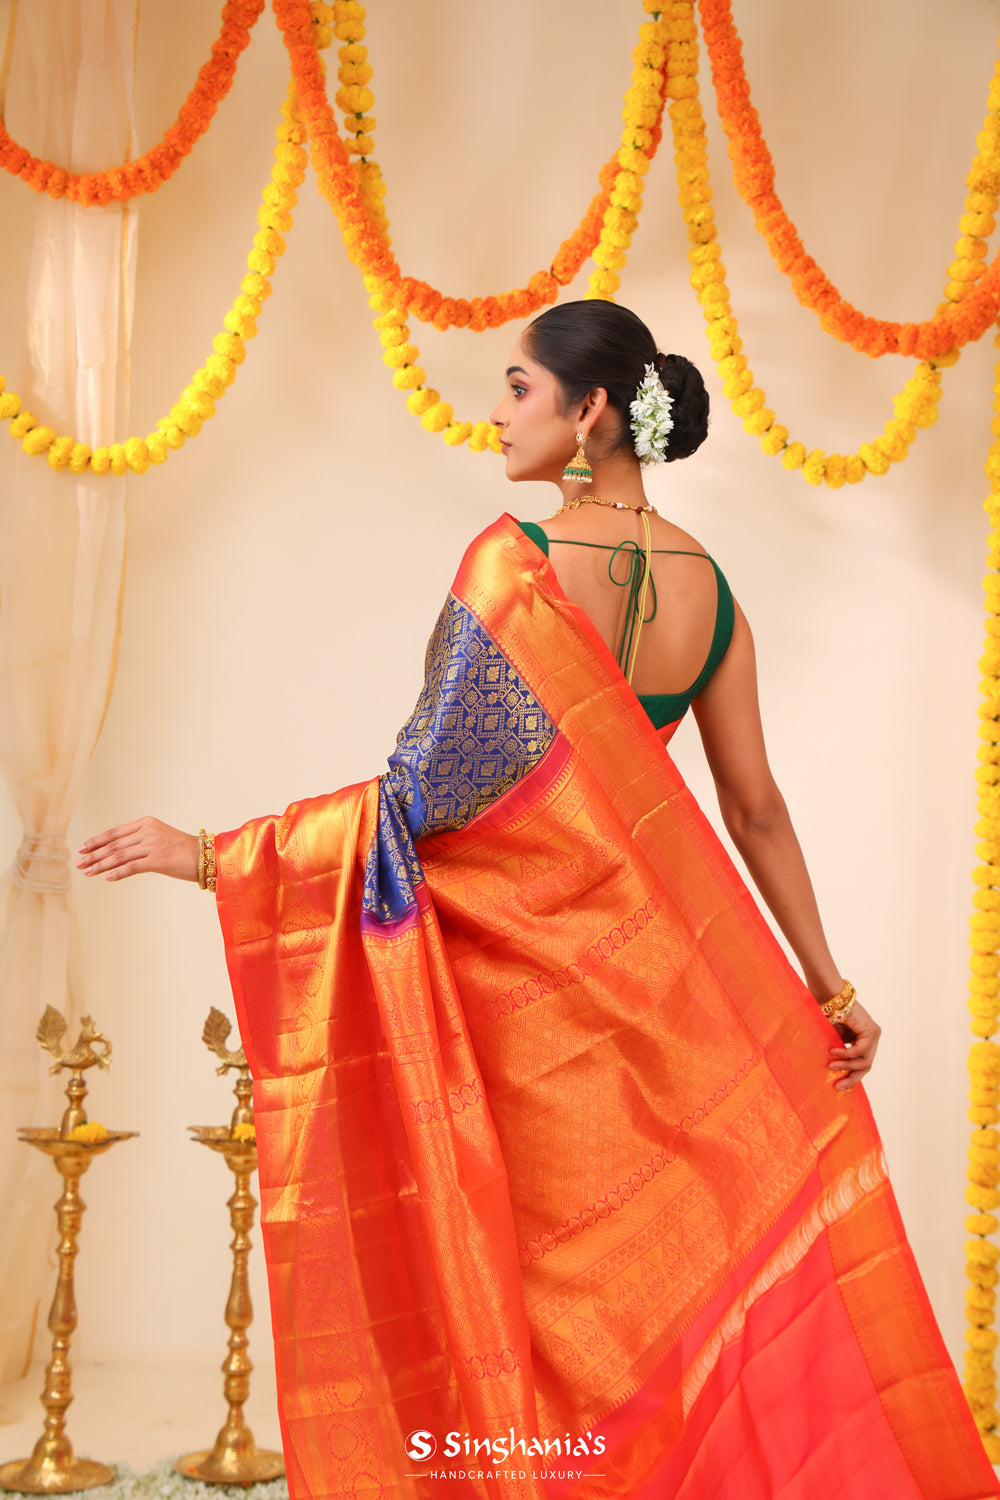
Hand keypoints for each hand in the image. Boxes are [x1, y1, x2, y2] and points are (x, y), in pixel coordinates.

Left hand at [77, 817, 199, 882]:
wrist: (207, 856)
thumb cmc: (183, 850)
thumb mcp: (159, 838)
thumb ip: (140, 841)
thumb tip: (118, 854)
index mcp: (146, 823)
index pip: (114, 832)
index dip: (96, 841)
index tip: (82, 848)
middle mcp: (147, 831)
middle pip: (113, 845)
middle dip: (93, 854)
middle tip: (78, 863)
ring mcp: (152, 845)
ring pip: (119, 856)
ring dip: (100, 865)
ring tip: (87, 872)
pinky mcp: (158, 860)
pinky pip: (132, 867)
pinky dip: (118, 873)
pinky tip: (107, 878)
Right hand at [827, 1000, 879, 1091]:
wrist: (829, 996)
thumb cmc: (827, 1015)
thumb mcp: (834, 1040)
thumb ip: (838, 1053)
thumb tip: (833, 1074)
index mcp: (863, 1041)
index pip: (861, 1064)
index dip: (851, 1077)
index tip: (839, 1087)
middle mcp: (872, 1039)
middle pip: (866, 1066)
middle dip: (852, 1078)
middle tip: (838, 1086)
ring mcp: (874, 1035)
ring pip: (865, 1061)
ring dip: (847, 1066)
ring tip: (831, 1066)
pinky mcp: (872, 1031)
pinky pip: (860, 1050)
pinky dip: (847, 1054)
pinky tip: (833, 1053)